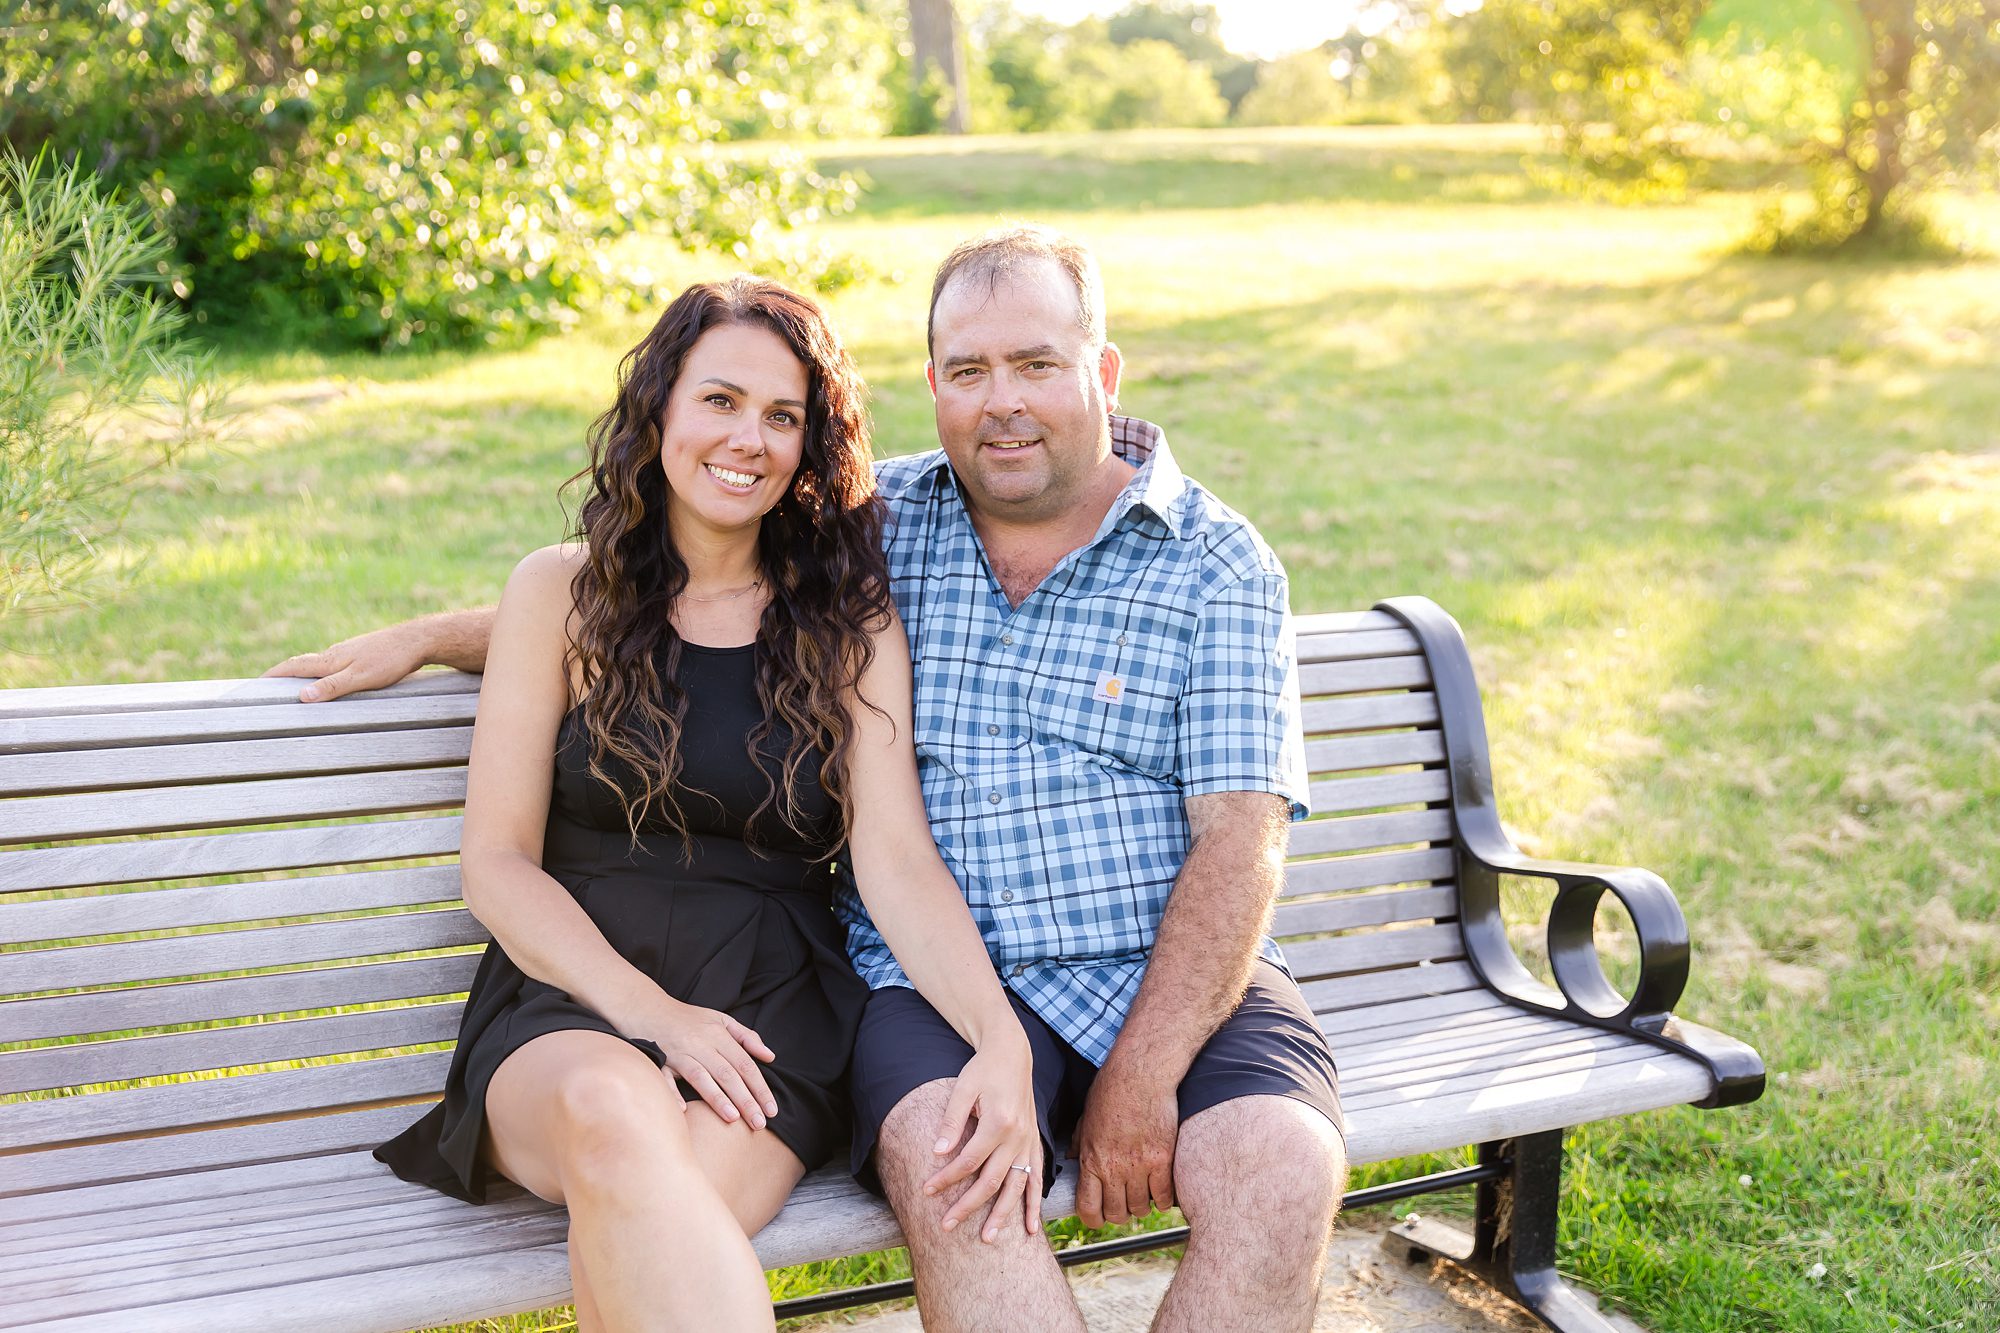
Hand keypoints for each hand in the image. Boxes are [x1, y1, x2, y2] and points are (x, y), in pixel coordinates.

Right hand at [263, 624, 428, 701]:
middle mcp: (335, 653)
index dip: (273, 675)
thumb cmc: (391, 660)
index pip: (293, 666)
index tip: (255, 683)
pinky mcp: (361, 654)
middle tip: (265, 685)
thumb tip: (301, 696)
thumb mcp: (361, 678)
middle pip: (302, 664)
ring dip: (301, 673)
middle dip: (282, 674)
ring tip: (290, 686)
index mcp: (331, 660)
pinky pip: (333, 664)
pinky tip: (328, 678)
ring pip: (318, 663)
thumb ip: (332, 687)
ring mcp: (348, 652)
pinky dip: (321, 672)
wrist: (418, 640)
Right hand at [629, 997, 778, 1129]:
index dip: (760, 1087)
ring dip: (717, 1098)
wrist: (647, 1007)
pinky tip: (684, 1110)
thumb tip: (770, 1056)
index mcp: (718, 1035)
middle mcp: (700, 1044)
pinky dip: (672, 1092)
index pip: (745, 1064)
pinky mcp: (657, 1059)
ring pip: (701, 1077)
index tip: (772, 1109)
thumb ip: (747, 1038)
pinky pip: (665, 1077)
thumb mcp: (721, 1020)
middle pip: (727, 1074)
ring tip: (733, 1119)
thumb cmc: (688, 1018)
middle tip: (759, 1124)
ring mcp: (678, 1052)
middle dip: (745, 1100)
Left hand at [921, 1037, 1041, 1240]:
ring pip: (1016, 1186)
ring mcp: (1028, 1141)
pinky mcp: (1033, 1143)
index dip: (946, 1178)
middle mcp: (1017, 1136)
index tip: (927, 1191)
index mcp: (998, 1122)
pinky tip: (1028, 1227)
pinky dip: (1033, 1203)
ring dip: (1002, 1215)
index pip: (968, 1160)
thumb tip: (937, 1152)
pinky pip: (1036, 1179)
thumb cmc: (983, 1070)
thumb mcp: (962, 1089)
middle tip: (946, 1226)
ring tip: (987, 1238)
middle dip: (968, 1206)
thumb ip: (951, 1122)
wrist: (1011, 1054)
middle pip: (991, 1180)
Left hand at [1070, 1059, 1177, 1227]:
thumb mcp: (1086, 1118)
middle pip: (1116, 1213)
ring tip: (1143, 1195)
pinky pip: (1165, 1196)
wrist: (1139, 1074)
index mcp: (1091, 1160)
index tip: (1100, 1217)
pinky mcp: (1162, 1159)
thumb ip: (1078, 1143)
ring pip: (1141, 1208)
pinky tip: (1162, 1192)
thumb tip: (1070, 1159)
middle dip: (1119, 1214)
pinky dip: (1164, 1199)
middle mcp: (1114, 1168)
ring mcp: (1139, 1166)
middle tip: (1124, 1204)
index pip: (1088, 1208)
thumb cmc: (1110, 1091)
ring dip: (1141, 1206)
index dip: (1094, 1220)